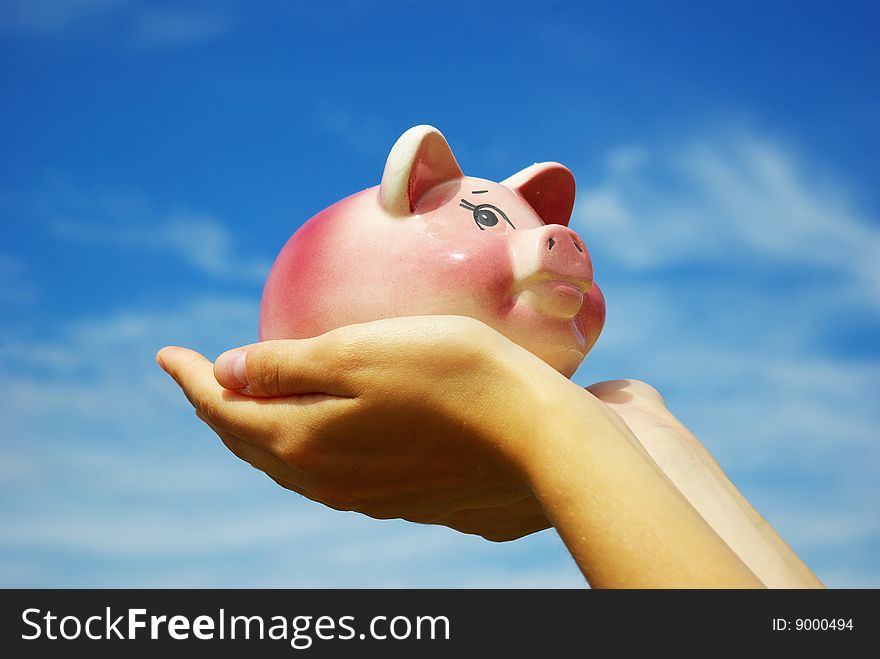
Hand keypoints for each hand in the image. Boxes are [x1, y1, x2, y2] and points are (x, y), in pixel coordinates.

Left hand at [157, 316, 568, 536]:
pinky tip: (315, 429)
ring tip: (243, 404)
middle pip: (249, 444)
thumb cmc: (452, 376)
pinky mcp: (401, 495)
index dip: (190, 380)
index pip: (224, 410)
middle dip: (217, 409)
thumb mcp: (359, 353)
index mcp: (304, 442)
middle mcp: (326, 479)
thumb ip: (287, 365)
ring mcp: (365, 494)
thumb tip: (228, 371)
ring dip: (256, 431)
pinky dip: (300, 444)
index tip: (165, 353)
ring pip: (286, 463)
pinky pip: (327, 471)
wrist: (538, 440)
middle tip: (198, 378)